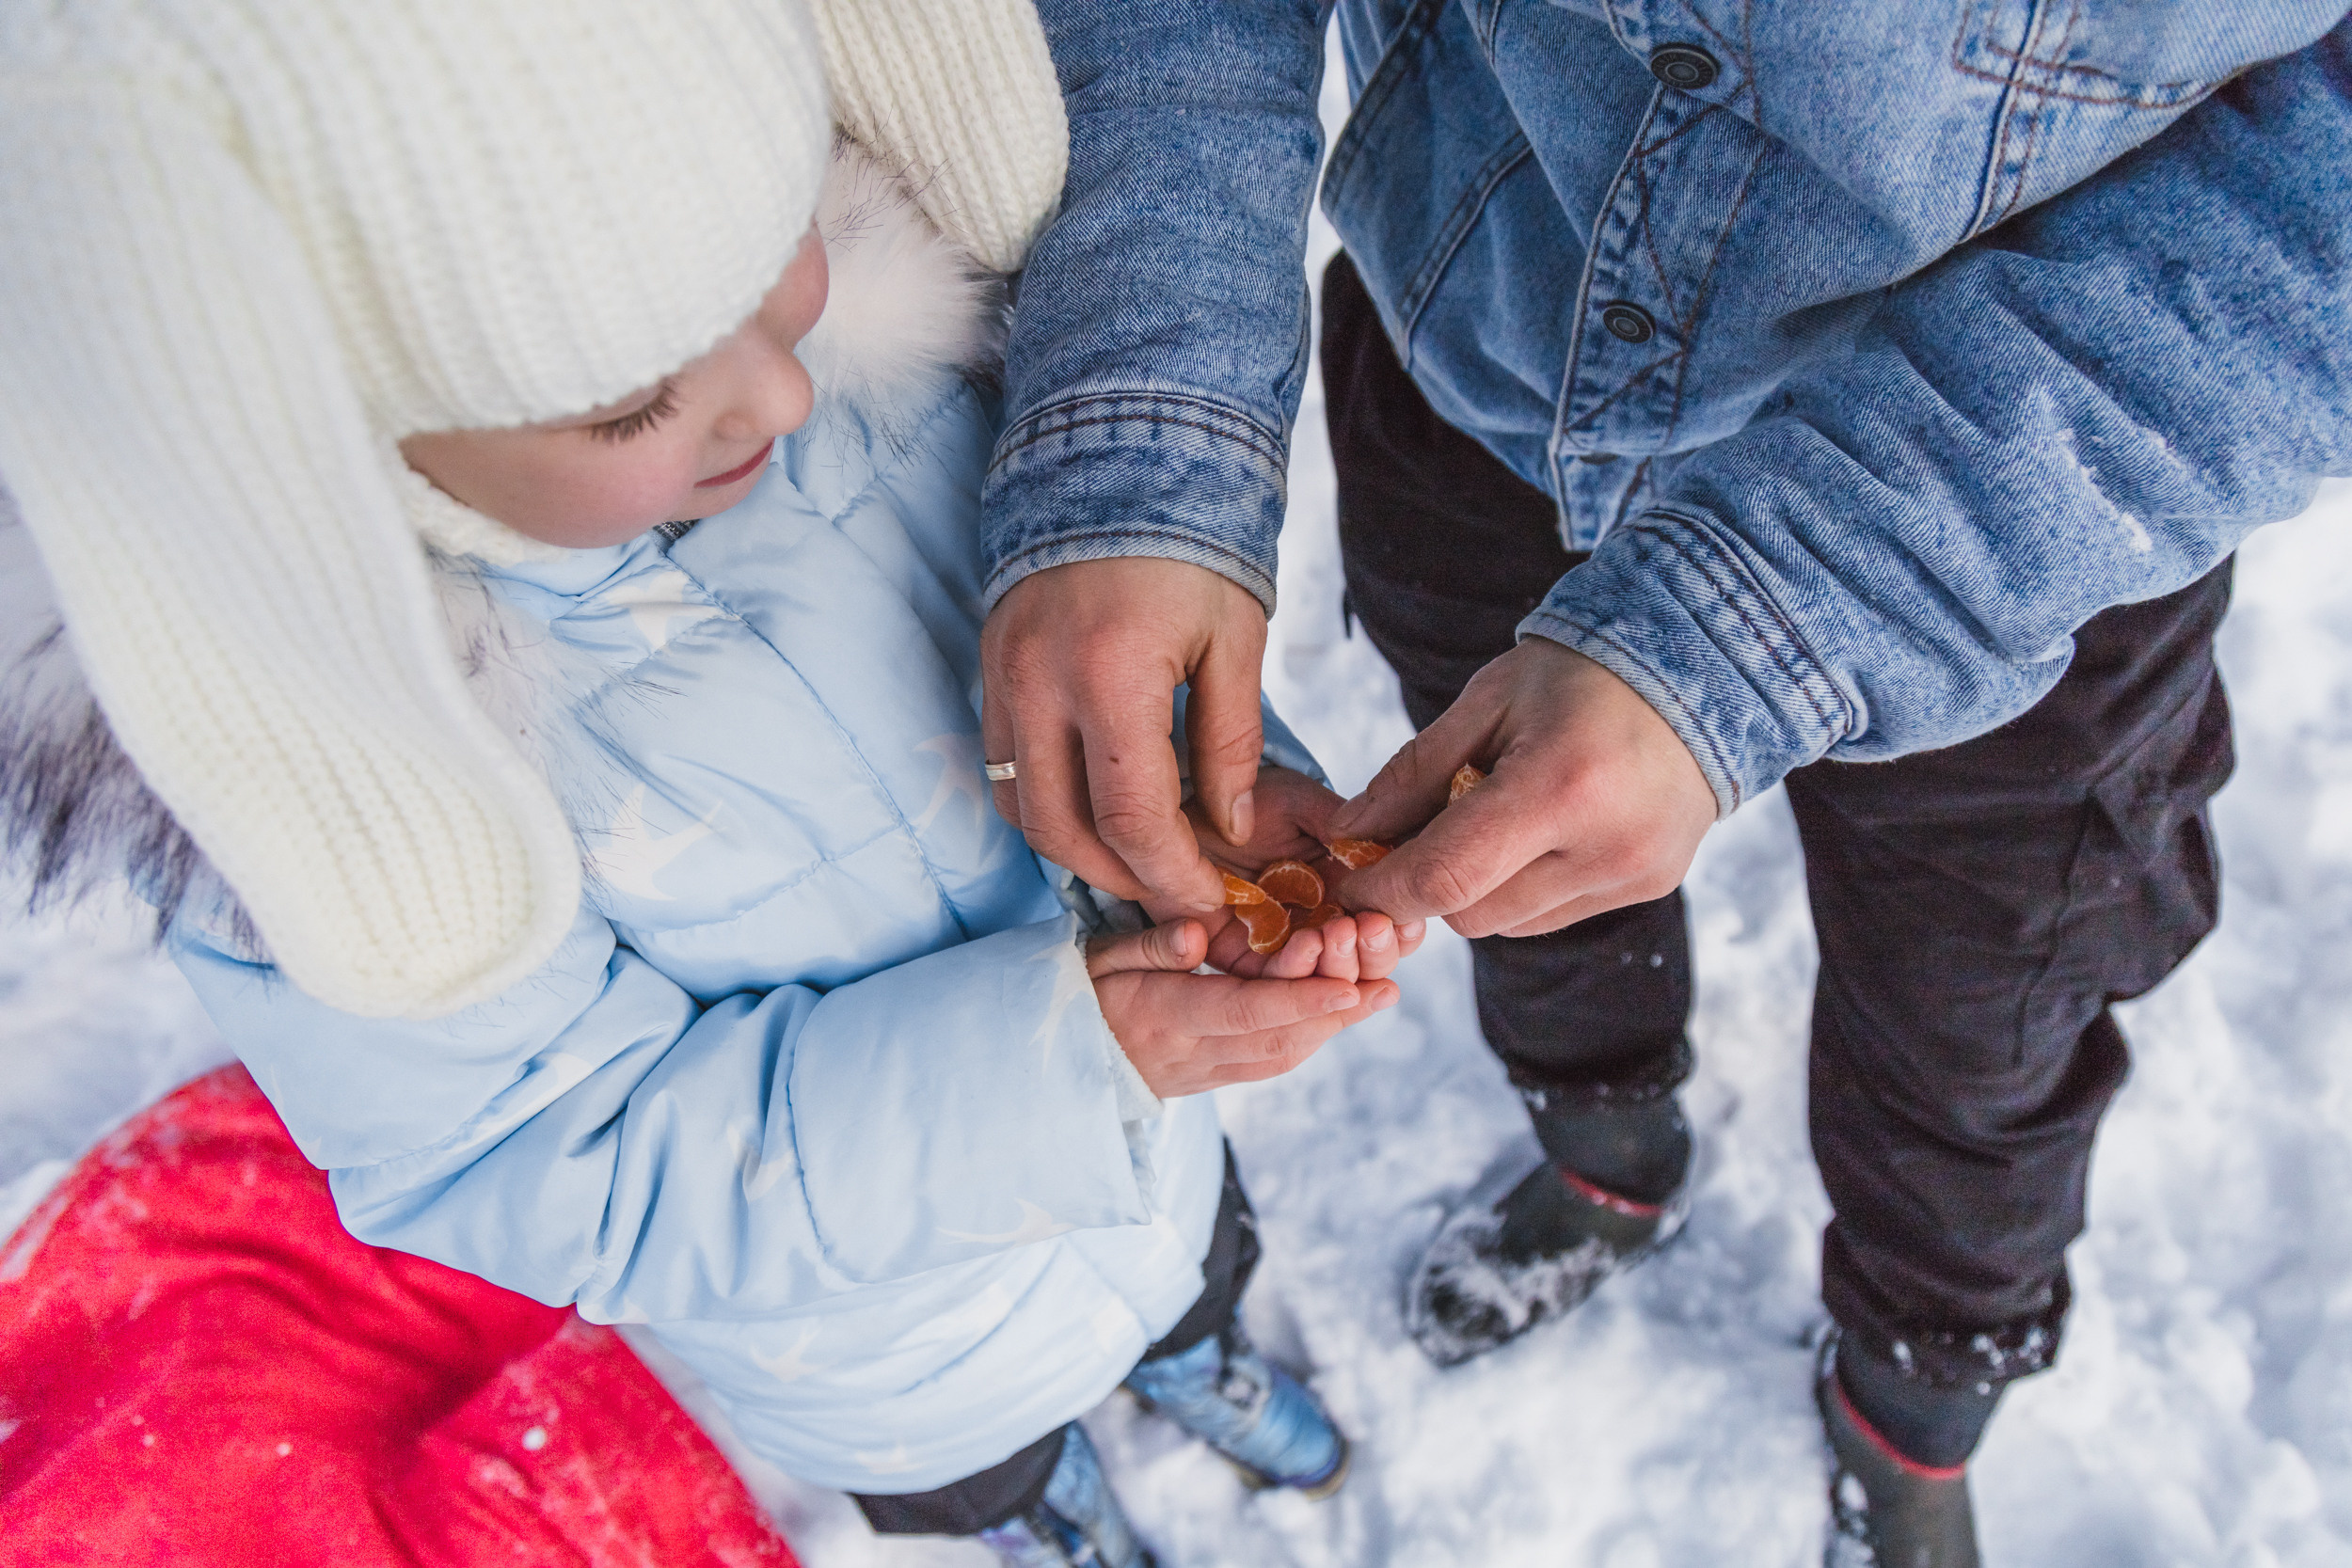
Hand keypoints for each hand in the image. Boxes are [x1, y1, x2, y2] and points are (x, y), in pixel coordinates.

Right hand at [982, 559, 1267, 912]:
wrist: (1118, 459)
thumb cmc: (1193, 548)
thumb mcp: (1235, 641)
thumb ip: (1231, 744)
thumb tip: (1230, 830)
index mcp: (1111, 675)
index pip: (1132, 820)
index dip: (1173, 876)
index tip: (1211, 900)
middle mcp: (1040, 685)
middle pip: (1064, 833)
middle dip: (1123, 880)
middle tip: (1176, 895)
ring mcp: (1003, 678)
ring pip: (1022, 809)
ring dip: (1078, 852)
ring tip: (1138, 862)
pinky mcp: (989, 668)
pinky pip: (1003, 766)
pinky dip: (1048, 805)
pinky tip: (1098, 810)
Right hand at [1086, 920, 1399, 1097]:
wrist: (1044, 1065)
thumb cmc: (1069, 995)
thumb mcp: (1095, 958)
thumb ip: (1148, 946)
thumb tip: (1197, 932)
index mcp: (1161, 1018)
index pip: (1242, 1013)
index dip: (1299, 999)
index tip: (1349, 983)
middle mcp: (1189, 1056)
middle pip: (1276, 1041)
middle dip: (1334, 1014)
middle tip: (1385, 985)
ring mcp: (1200, 1075)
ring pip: (1278, 1058)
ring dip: (1330, 1028)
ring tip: (1376, 994)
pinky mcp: (1207, 1080)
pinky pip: (1266, 1064)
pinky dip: (1306, 1037)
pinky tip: (1335, 1014)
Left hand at [1172, 765, 1427, 978]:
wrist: (1175, 816)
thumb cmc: (1241, 803)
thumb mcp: (1301, 804)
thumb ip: (1344, 828)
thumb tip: (1391, 854)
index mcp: (1348, 892)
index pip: (1390, 925)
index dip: (1402, 928)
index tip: (1404, 917)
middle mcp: (1323, 926)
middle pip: (1367, 963)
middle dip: (1375, 952)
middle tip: (1370, 927)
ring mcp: (1284, 948)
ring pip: (1326, 981)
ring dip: (1341, 963)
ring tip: (1341, 932)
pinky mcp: (1243, 961)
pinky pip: (1273, 981)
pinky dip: (1294, 970)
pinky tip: (1308, 944)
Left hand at [1327, 639, 1715, 937]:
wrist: (1697, 671)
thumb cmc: (1581, 675)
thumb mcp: (1485, 703)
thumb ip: (1411, 774)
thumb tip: (1348, 833)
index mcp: (1559, 788)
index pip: (1445, 876)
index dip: (1383, 887)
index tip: (1351, 876)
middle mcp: (1604, 847)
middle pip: (1470, 912)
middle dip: (1430, 883)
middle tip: (1424, 828)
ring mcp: (1633, 875)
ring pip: (1507, 924)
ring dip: (1478, 888)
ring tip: (1495, 816)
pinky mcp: (1649, 887)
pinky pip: (1551, 915)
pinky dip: (1523, 887)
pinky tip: (1541, 829)